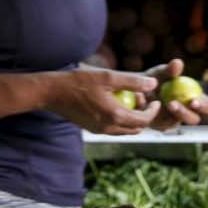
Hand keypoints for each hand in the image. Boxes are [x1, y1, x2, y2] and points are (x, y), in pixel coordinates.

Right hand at [47, 67, 161, 134]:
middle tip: (143, 99)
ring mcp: (99, 130)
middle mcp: (108, 128)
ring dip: (133, 119)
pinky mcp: (92, 129)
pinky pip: (113, 129)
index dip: (153, 111)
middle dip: (144, 116)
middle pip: (136, 129)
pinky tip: (117, 104)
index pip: (143, 120)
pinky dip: (121, 120)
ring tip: (131, 100)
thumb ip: (132, 81)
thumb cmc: (79, 82)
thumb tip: (153, 83)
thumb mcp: (108, 77)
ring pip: (125, 130)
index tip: (156, 100)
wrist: (51, 93)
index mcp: (114, 116)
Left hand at [142, 58, 207, 129]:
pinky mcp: (161, 125)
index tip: (193, 101)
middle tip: (172, 104)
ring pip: (176, 124)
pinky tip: (145, 103)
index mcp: (196, 100)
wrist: (135, 88)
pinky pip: (160, 124)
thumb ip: (170, 70)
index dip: (204, 106)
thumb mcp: (161, 72)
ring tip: (159, 103)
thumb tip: (178, 63)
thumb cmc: (155, 78)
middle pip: (194, 119)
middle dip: (185, 114)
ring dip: (168, 115)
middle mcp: (187, 113)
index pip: (207, 106)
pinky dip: (152, 114)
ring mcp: (174, 121)